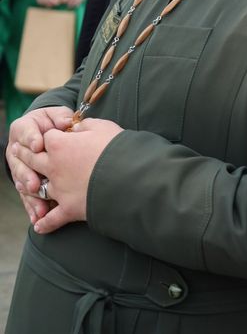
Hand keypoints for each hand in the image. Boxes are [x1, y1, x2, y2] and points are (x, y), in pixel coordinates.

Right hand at [6, 107, 73, 224]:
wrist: (47, 131)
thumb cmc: (53, 121)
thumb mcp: (57, 114)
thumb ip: (60, 117)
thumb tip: (66, 122)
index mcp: (22, 129)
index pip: (24, 132)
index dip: (31, 138)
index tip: (38, 144)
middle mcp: (16, 150)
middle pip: (20, 163)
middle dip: (27, 174)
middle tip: (35, 183)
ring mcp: (19, 167)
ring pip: (22, 183)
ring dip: (31, 196)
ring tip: (40, 207)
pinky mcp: (24, 181)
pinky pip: (27, 195)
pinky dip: (32, 207)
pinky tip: (38, 217)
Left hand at [12, 118, 122, 234]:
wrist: (126, 175)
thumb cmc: (115, 147)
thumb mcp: (102, 126)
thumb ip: (85, 125)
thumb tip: (76, 127)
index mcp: (59, 145)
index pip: (46, 137)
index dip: (49, 135)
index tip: (51, 134)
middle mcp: (53, 167)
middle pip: (34, 159)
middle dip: (26, 154)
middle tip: (17, 151)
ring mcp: (59, 190)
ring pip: (38, 188)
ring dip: (29, 186)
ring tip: (23, 185)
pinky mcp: (68, 209)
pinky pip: (52, 218)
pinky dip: (44, 223)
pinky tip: (38, 225)